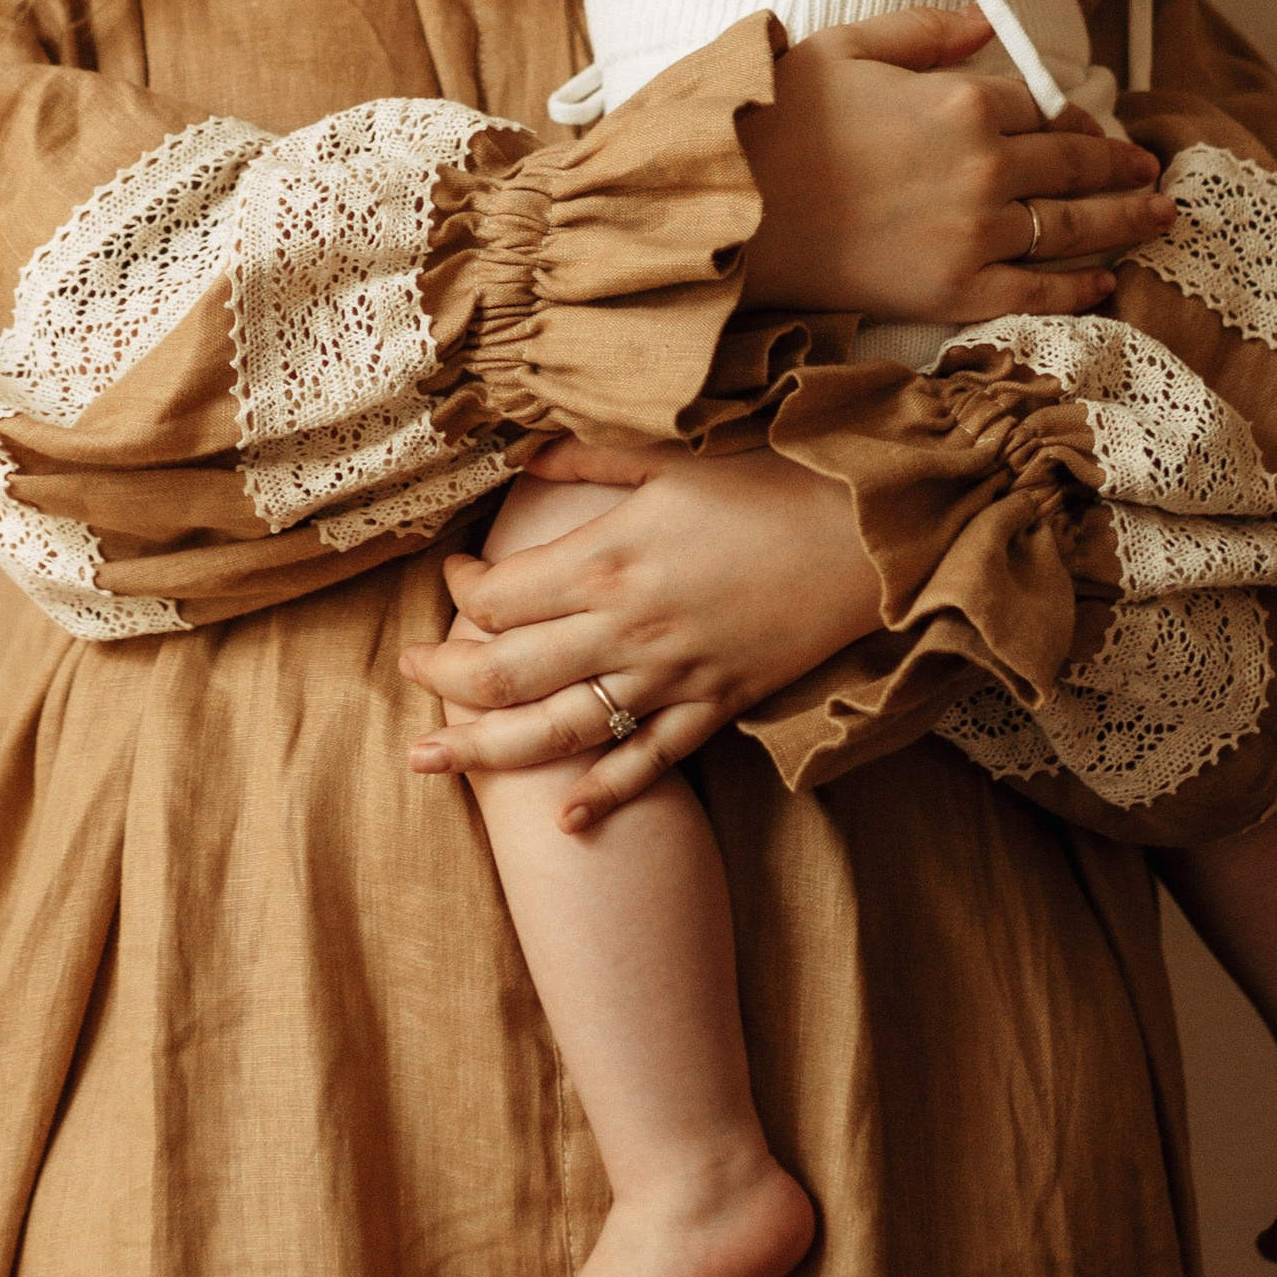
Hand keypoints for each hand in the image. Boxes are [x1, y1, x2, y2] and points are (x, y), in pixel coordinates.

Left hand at [400, 442, 882, 828]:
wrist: (868, 539)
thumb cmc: (769, 486)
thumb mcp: (669, 457)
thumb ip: (586, 461)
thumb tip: (520, 453)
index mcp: (606, 560)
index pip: (498, 595)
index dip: (460, 587)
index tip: (455, 572)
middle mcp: (625, 629)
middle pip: (505, 671)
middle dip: (444, 676)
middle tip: (409, 672)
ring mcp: (670, 678)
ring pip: (558, 729)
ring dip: (485, 750)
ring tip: (429, 761)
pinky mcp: (715, 707)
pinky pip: (649, 763)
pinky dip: (605, 795)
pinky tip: (563, 822)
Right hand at [741, 12, 1173, 320]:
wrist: (730, 208)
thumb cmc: (777, 121)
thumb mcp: (847, 48)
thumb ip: (925, 32)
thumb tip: (986, 26)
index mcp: (961, 100)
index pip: (1038, 106)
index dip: (1066, 117)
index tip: (1088, 125)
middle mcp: (985, 165)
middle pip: (1074, 165)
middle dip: (1119, 165)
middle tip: (1149, 168)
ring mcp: (976, 232)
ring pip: (1074, 226)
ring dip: (1126, 220)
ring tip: (1158, 215)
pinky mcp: (957, 290)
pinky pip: (1039, 290)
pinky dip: (1080, 286)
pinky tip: (1106, 280)